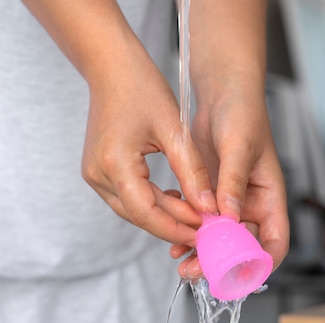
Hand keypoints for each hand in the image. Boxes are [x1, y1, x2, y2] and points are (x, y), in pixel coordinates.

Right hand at [80, 48, 212, 244]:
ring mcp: (94, 174)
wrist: (112, 67)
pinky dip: (152, 203)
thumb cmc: (142, 88)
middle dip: (174, 224)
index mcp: (114, 164)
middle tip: (206, 227)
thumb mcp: (175, 130)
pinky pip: (128, 197)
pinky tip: (176, 198)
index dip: (176, 226)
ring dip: (164, 216)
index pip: (146, 213)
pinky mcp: (98, 171)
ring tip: (196, 215)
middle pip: (139, 215)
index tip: (204, 231)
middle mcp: (97, 175)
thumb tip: (209, 207)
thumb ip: (192, 172)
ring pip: (133, 210)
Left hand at [171, 83, 289, 276]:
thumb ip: (233, 182)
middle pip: (242, 249)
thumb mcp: (239, 146)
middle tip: (195, 270)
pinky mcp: (210, 194)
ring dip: (200, 252)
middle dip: (220, 264)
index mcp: (270, 199)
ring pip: (219, 240)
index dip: (260, 265)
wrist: (223, 93)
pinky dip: (188, 232)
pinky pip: (200, 223)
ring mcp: (230, 202)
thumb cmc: (242, 113)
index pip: (274, 244)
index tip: (236, 276)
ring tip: (179, 260)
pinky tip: (171, 235)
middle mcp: (252, 206)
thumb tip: (227, 216)